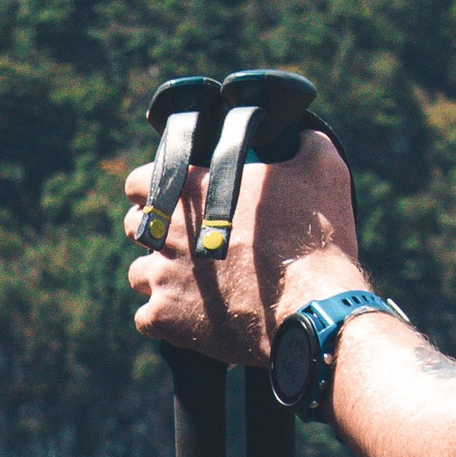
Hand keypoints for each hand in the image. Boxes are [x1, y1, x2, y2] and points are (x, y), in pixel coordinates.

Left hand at [124, 129, 369, 364]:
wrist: (310, 304)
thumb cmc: (314, 233)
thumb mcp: (322, 168)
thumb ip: (305, 142)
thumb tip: (302, 134)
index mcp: (193, 192)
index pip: (138, 181)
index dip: (154, 185)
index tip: (176, 194)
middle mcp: (167, 234)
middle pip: (133, 226)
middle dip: (154, 228)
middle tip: (185, 234)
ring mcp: (163, 280)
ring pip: (138, 274)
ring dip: (159, 273)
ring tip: (190, 276)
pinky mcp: (167, 322)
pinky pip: (147, 317)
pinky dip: (167, 314)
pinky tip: (193, 311)